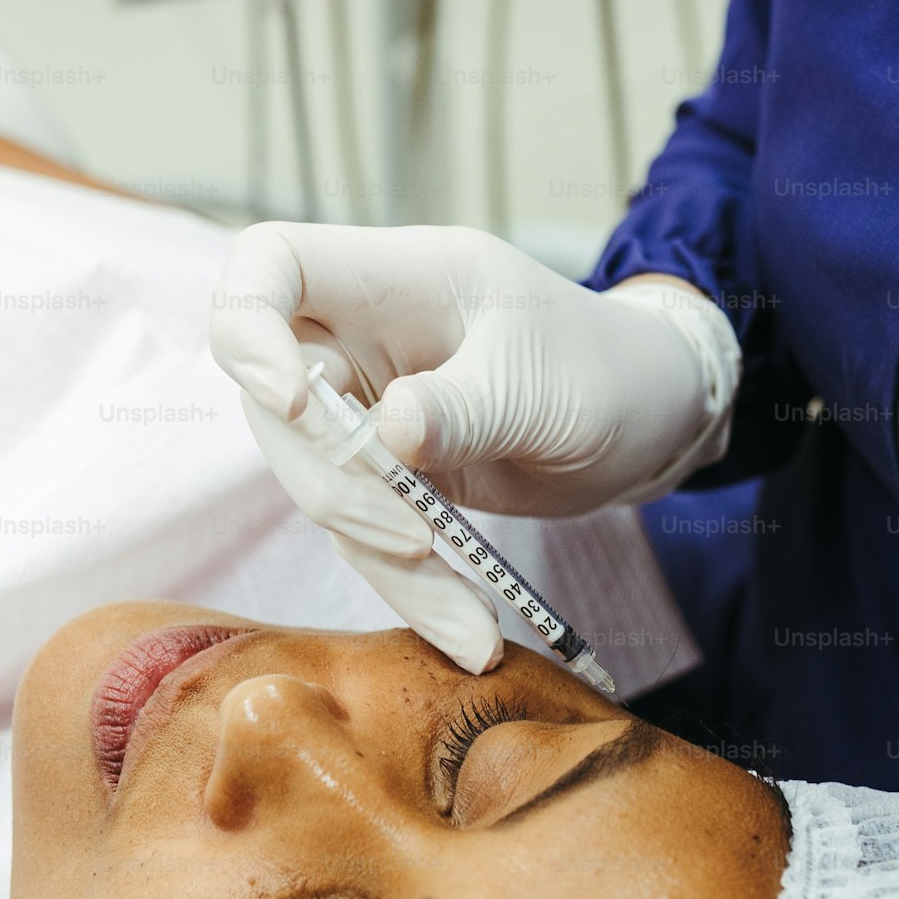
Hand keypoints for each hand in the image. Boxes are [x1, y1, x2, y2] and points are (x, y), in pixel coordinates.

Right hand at [210, 223, 739, 669]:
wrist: (652, 418)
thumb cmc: (607, 368)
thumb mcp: (544, 385)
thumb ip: (465, 406)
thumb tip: (386, 436)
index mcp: (394, 279)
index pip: (270, 265)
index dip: (247, 328)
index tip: (291, 401)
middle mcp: (364, 342)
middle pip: (273, 406)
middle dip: (332, 488)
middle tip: (413, 541)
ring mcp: (372, 412)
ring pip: (321, 488)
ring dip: (385, 565)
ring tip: (472, 626)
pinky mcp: (391, 478)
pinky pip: (368, 536)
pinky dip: (415, 589)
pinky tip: (471, 633)